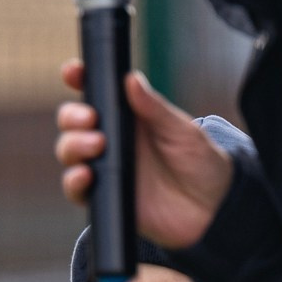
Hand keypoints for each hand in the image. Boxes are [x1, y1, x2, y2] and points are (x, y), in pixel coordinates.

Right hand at [55, 62, 233, 251]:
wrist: (212, 209)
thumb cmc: (201, 163)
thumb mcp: (181, 130)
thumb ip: (154, 108)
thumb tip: (130, 79)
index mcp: (129, 118)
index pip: (97, 94)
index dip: (80, 79)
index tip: (73, 72)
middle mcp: (111, 141)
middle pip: (73, 123)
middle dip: (72, 116)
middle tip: (91, 119)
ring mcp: (106, 169)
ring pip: (69, 152)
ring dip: (73, 146)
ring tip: (97, 146)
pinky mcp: (105, 198)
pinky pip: (76, 190)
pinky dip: (73, 182)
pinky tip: (85, 176)